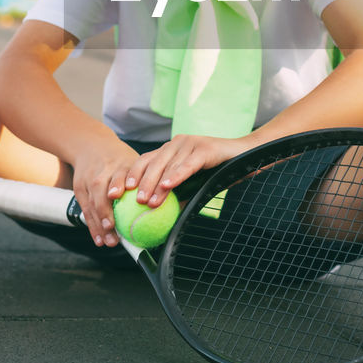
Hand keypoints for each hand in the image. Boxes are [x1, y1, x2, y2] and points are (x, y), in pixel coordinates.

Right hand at [72, 137, 140, 247]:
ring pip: (91, 203)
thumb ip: (148, 179)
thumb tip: (168, 202)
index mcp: (120, 164)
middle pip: (100, 190)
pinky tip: (98, 238)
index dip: (117, 185)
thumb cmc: (119, 159)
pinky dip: (92, 225)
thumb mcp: (134, 161)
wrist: (91, 146)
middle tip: (112, 227)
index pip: (118, 175)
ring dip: (98, 223)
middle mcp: (102, 172)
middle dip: (104, 210)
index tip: (118, 197)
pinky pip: (85, 209)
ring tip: (107, 240)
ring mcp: (89, 180)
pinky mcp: (80, 189)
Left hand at [112, 134, 252, 208]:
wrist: (246, 156)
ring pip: (167, 165)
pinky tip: (167, 186)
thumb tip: (157, 218)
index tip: (116, 194)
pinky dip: (176, 175)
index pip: (143, 161)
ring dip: (155, 184)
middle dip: (137, 183)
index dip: (128, 176)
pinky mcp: (204, 148)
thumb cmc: (218, 172)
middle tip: (128, 201)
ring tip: (146, 201)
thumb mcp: (192, 185)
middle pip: (151, 163)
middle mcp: (176, 144)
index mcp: (170, 150)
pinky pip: (187, 164)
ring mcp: (190, 143)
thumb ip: (176, 195)